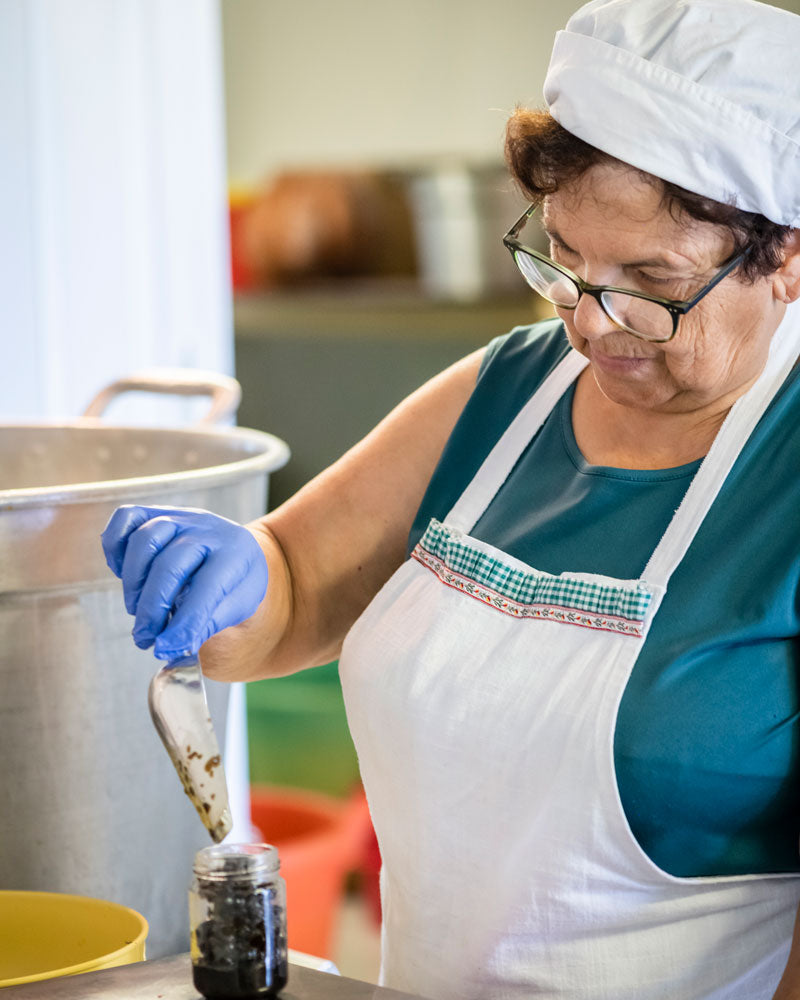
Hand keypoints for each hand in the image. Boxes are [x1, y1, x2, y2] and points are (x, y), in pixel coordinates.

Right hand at [101, 505, 267, 659]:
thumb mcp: (235, 608)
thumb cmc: (235, 586)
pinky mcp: (156, 511)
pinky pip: (126, 518)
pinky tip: (123, 574)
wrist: (240, 553)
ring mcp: (181, 516)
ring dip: (133, 582)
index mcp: (236, 554)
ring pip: (145, 538)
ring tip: (137, 611)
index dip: (184, 622)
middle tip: (145, 637)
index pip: (207, 588)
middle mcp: (209, 529)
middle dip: (152, 608)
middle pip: (170, 564)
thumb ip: (204, 626)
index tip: (165, 649)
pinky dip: (115, 547)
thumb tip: (168, 649)